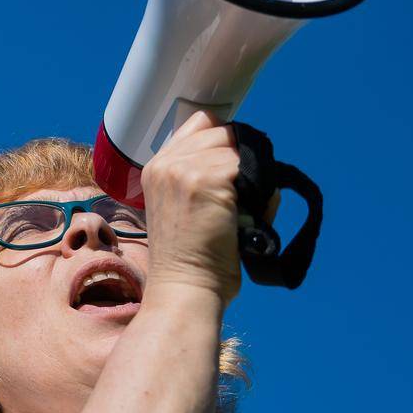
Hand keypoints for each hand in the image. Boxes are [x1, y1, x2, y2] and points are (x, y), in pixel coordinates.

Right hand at [140, 110, 241, 305]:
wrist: (184, 288)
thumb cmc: (190, 259)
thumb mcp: (183, 207)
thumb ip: (206, 177)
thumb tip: (256, 162)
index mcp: (156, 168)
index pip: (198, 124)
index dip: (221, 141)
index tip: (232, 166)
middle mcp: (165, 163)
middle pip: (219, 131)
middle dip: (237, 156)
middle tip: (241, 192)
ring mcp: (184, 170)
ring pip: (235, 148)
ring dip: (248, 174)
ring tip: (242, 208)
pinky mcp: (206, 180)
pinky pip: (245, 166)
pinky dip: (256, 189)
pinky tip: (245, 214)